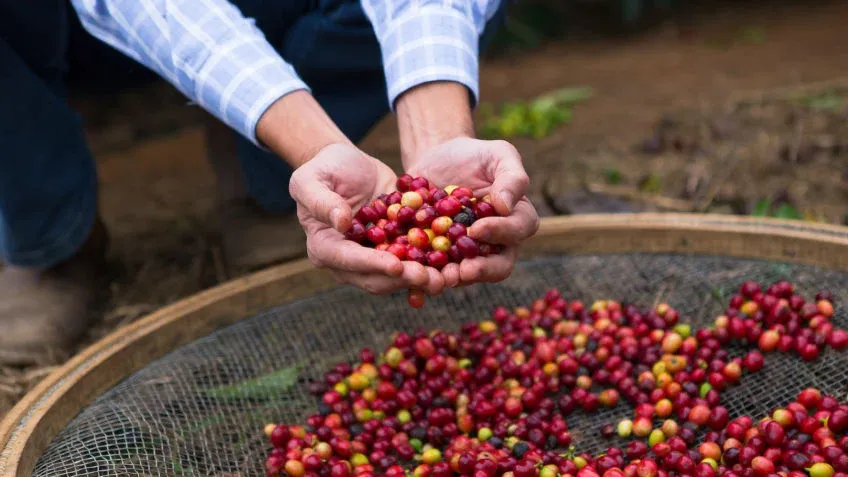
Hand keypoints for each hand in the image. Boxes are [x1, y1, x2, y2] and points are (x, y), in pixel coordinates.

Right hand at [289, 144, 445, 294]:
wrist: (348, 164)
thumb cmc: (324, 169)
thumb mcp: (311, 179)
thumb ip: (321, 201)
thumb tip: (341, 223)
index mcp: (324, 248)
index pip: (349, 261)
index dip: (373, 265)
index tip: (396, 265)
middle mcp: (348, 262)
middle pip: (376, 278)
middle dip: (403, 279)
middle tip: (429, 277)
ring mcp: (372, 259)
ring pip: (397, 277)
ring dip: (421, 280)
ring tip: (445, 278)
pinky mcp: (394, 250)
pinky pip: (413, 263)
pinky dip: (432, 266)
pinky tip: (453, 266)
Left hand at [408, 137, 539, 286]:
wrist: (435, 160)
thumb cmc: (473, 155)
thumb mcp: (498, 154)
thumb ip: (511, 177)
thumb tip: (506, 206)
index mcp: (516, 219)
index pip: (517, 230)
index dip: (500, 233)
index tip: (477, 228)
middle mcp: (497, 244)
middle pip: (498, 266)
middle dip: (481, 270)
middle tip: (463, 270)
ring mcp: (467, 255)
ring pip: (466, 275)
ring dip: (452, 279)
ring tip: (437, 278)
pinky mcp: (440, 257)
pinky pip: (435, 271)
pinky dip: (424, 277)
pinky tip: (410, 274)